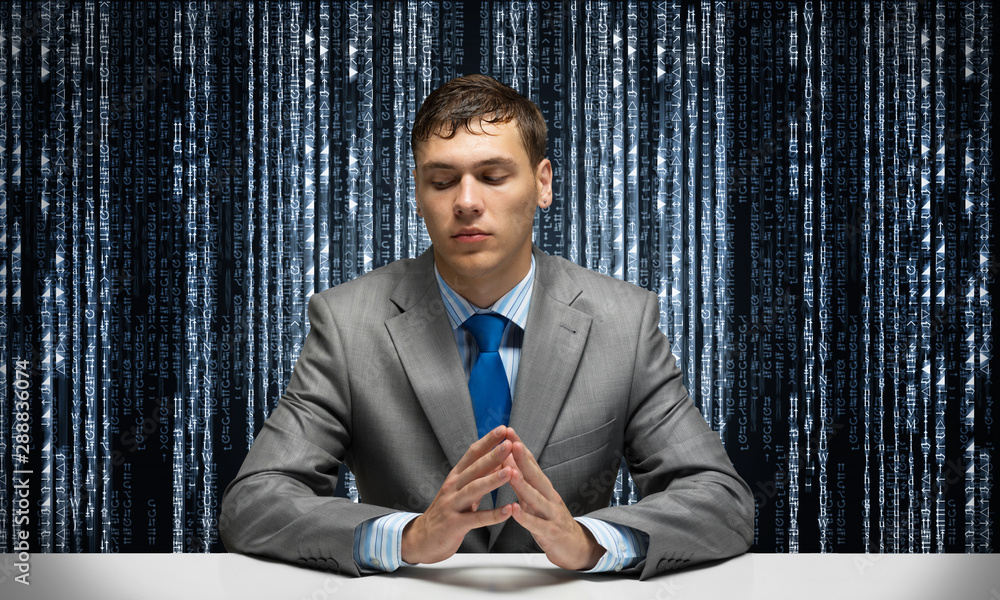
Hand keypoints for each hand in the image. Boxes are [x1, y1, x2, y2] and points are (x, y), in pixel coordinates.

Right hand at [401, 425, 513, 563]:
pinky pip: (476, 519)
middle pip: (474, 468)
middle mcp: (452, 487)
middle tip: (509, 444)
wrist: (422, 538)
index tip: (503, 429)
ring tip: (512, 472)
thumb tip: (498, 459)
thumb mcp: (460, 490)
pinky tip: (509, 510)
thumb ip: (478, 476)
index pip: (472, 454)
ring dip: (494, 480)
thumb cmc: (446, 512)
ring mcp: (452, 505)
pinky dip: (494, 514)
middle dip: (492, 455)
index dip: (487, 441)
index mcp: (455, 477)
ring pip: (474, 490)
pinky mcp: (454, 525)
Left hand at [503, 428, 606, 570]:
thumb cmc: (551, 519)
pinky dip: (524, 517)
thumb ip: (523, 480)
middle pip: (536, 476)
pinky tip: (513, 510)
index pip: (532, 463)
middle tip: (512, 443)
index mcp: (544, 487)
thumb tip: (508, 457)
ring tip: (510, 472)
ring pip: (536, 498)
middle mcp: (549, 497)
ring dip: (523, 484)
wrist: (575, 546)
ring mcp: (551, 514)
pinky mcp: (551, 532)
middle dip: (524, 459)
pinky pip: (536, 524)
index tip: (508, 432)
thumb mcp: (537, 497)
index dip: (520, 447)